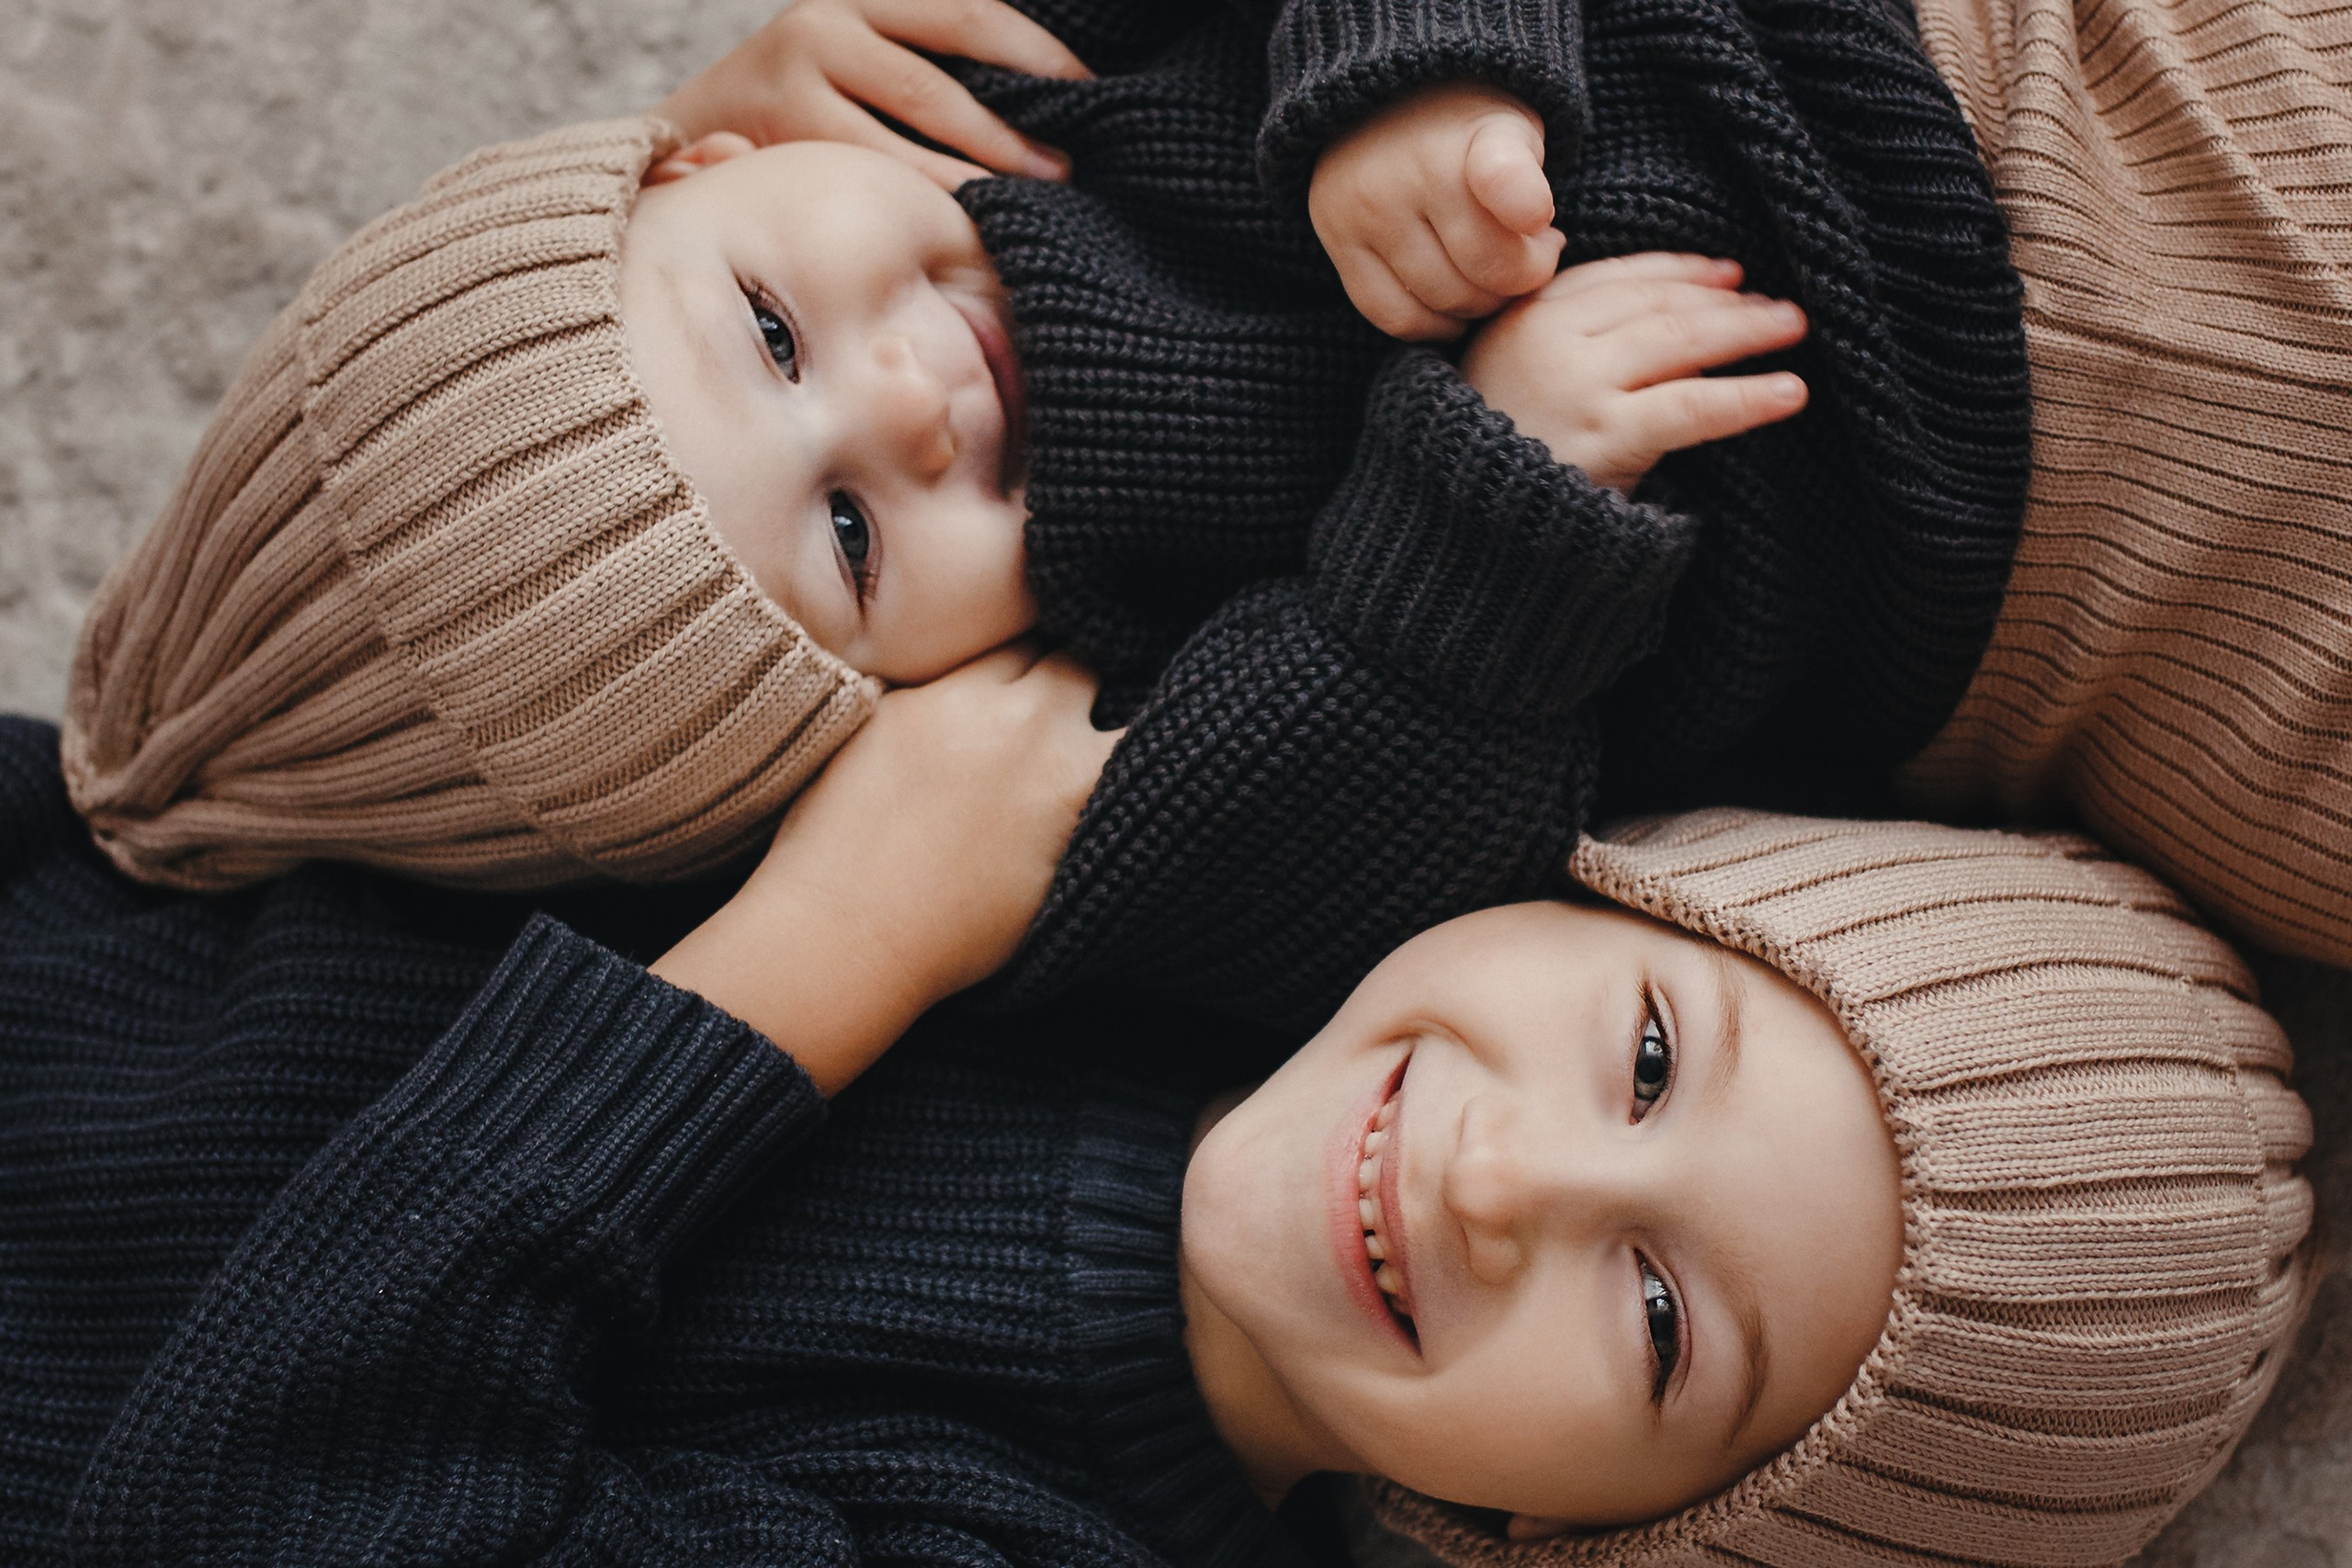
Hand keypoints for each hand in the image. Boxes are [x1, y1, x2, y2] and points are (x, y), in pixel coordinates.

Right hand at [652, 645, 1117, 1094]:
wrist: (843, 936)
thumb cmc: (826, 846)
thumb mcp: (860, 734)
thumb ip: (919, 695)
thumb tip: (952, 683)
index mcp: (950, 690)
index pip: (1018, 637)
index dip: (1028, 655)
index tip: (1033, 672)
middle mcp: (1012, 723)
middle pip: (1076, 666)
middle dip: (1076, 680)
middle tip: (1076, 702)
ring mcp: (1055, 781)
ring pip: (1125, 720)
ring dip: (1121, 727)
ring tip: (1116, 746)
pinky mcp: (1079, 837)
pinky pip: (1137, 788)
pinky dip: (1144, 782)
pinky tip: (1149, 788)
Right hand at [654, 0, 1091, 191]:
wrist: (690, 137)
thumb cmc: (804, 107)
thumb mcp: (862, 61)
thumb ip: (927, 69)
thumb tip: (1037, 110)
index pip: (967, 12)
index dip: (1038, 52)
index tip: (1091, 92)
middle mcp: (827, 23)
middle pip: (945, 63)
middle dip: (1013, 122)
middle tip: (1068, 166)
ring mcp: (798, 73)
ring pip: (914, 117)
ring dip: (982, 164)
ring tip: (1034, 195)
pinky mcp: (783, 132)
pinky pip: (875, 168)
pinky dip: (930, 195)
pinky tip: (970, 219)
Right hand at [1309, 82, 1565, 340]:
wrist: (1386, 103)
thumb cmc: (1471, 136)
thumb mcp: (1516, 134)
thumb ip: (1531, 191)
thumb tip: (1536, 255)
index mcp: (1477, 137)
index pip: (1502, 177)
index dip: (1523, 202)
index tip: (1538, 219)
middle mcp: (1413, 170)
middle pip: (1487, 271)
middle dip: (1518, 279)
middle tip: (1527, 260)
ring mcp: (1368, 208)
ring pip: (1442, 301)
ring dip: (1477, 305)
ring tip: (1486, 277)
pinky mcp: (1338, 239)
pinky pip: (1394, 315)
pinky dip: (1431, 326)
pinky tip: (1452, 310)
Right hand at [1459, 252, 1809, 492]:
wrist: (1447, 532)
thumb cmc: (1481, 465)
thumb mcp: (1505, 384)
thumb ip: (1561, 346)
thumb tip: (1655, 323)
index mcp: (1523, 318)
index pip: (1617, 277)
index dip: (1679, 271)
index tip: (1727, 273)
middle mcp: (1549, 339)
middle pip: (1654, 302)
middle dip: (1723, 299)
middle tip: (1778, 304)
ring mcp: (1577, 384)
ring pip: (1679, 340)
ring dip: (1746, 330)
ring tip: (1793, 328)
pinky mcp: (1604, 434)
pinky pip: (1689, 407)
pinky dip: (1746, 397)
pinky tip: (1788, 393)